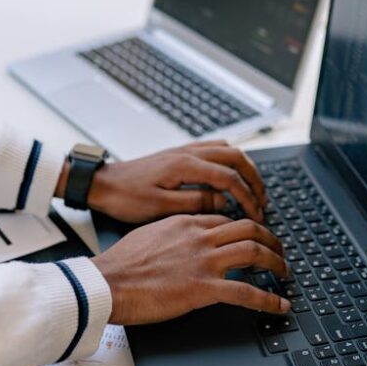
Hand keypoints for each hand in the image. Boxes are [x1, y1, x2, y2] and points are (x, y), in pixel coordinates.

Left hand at [71, 141, 267, 222]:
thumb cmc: (125, 197)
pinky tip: (231, 176)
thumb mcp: (160, 208)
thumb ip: (194, 204)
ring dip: (245, 168)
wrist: (102, 183)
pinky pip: (214, 150)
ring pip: (227, 150)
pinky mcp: (179, 154)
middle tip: (264, 201)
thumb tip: (223, 203)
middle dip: (254, 179)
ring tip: (253, 189)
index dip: (247, 197)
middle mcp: (188, 152)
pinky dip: (230, 162)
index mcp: (185, 165)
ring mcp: (184, 150)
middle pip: (236, 158)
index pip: (229, 178)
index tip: (257, 214)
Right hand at [93, 214, 289, 324]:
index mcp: (185, 223)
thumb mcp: (149, 235)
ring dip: (277, 263)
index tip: (253, 238)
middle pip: (250, 228)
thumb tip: (180, 241)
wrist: (107, 282)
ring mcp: (203, 262)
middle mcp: (199, 237)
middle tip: (279, 251)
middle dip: (271, 239)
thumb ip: (171, 234)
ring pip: (255, 253)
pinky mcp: (203, 289)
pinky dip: (269, 300)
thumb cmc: (120, 264)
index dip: (246, 229)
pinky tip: (279, 306)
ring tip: (285, 273)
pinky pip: (246, 292)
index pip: (227, 219)